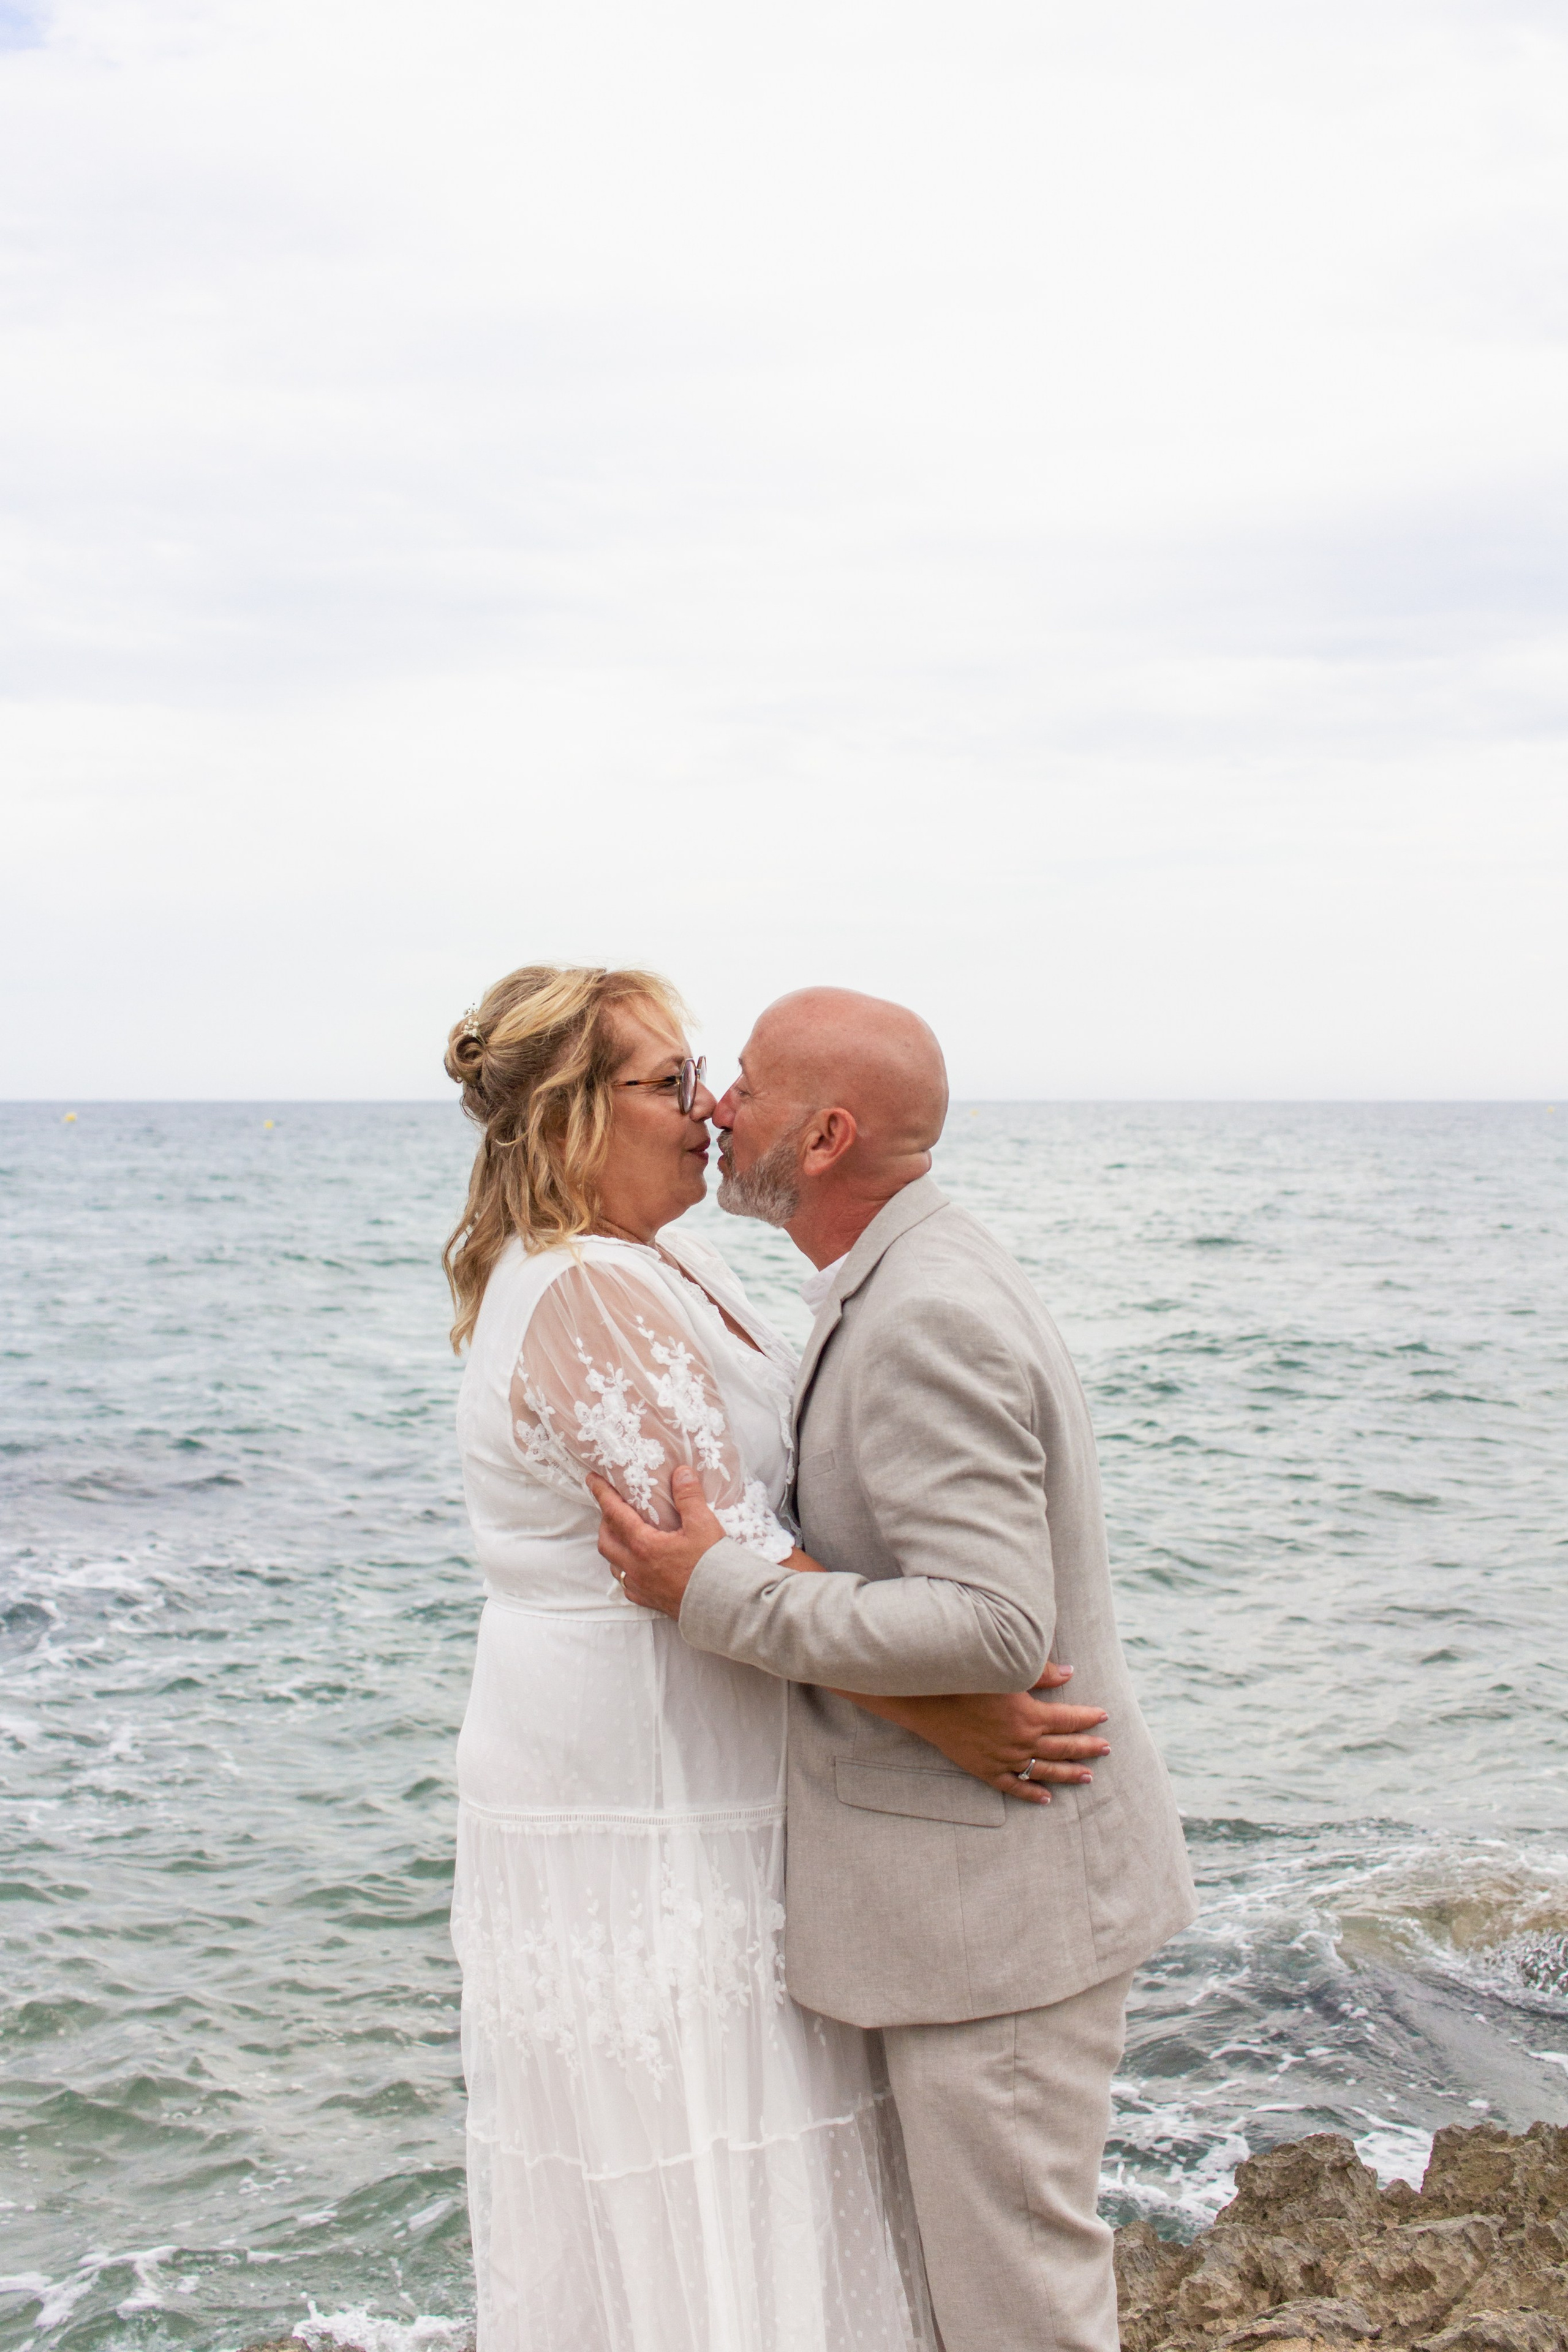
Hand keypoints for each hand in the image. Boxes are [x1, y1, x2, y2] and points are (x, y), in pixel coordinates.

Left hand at [590, 1466, 726, 1617]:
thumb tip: (681, 1472)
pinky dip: (625, 1569)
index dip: (602, 1494)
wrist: (722, 1605)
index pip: (615, 1514)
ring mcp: (640, 1586)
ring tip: (623, 1535)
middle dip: (605, 1521)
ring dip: (613, 1546)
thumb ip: (689, 1497)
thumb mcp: (703, 1525)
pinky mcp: (649, 1600)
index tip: (593, 1480)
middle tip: (612, 1508)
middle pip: (606, 1540)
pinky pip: (626, 1585)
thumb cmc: (712, 1565)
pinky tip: (636, 1565)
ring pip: (614, 1564)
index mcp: (644, 1545)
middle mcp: (635, 1567)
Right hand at [864, 1671, 1110, 1807]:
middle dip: (1088, 1747)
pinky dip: (1032, 1793)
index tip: (1103, 1716)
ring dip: (1069, 1773)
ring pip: (1045, 1770)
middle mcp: (1022, 1742)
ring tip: (1088, 1776)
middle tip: (1106, 1749)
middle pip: (1064, 1747)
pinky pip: (1015, 1787)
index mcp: (1030, 1716)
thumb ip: (1041, 1673)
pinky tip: (1047, 1797)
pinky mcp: (986, 1770)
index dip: (1088, 1717)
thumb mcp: (1007, 1672)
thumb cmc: (967, 1680)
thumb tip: (1070, 1673)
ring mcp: (1005, 1759)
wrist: (929, 1701)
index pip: (1069, 1719)